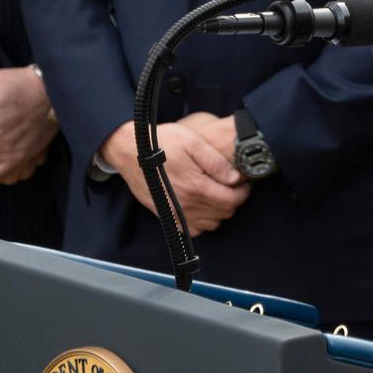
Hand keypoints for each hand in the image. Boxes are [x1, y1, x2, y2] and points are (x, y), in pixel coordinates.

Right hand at [99, 120, 249, 235]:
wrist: (128, 150)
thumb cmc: (161, 142)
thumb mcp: (193, 143)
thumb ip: (217, 163)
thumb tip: (235, 179)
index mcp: (196, 187)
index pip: (232, 200)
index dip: (243, 192)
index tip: (244, 183)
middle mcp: (186, 205)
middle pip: (223, 213)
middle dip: (234, 200)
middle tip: (233, 185)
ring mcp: (174, 213)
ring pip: (210, 224)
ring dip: (219, 211)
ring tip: (218, 193)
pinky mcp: (165, 216)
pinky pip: (192, 230)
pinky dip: (202, 222)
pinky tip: (202, 205)